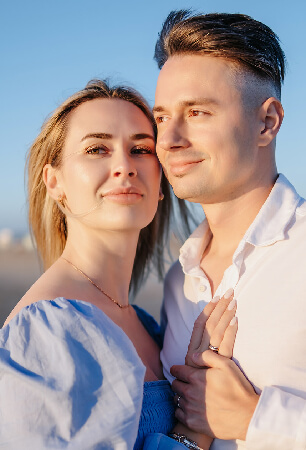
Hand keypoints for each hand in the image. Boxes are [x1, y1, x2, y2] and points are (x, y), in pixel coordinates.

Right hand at [170, 291, 237, 446]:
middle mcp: (196, 354)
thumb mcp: (195, 370)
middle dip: (219, 306)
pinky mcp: (218, 367)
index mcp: (190, 352)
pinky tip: (236, 320)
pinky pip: (225, 345)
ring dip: (226, 314)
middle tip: (229, 291)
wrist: (199, 413)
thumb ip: (198, 355)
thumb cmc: (197, 391)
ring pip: (217, 331)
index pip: (199, 324)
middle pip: (209, 324)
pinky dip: (231, 331)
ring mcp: (207, 360)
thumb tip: (204, 338)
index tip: (216, 296)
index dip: (208, 309)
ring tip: (233, 301)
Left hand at [171, 351, 258, 440]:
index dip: (177, 369)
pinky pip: (178, 413)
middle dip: (180, 382)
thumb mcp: (227, 365)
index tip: (181, 371)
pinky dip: (182, 410)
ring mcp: (190, 409)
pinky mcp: (192, 422)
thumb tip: (192, 355)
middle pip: (174, 384)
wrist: (247, 416)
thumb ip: (207, 356)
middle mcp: (190, 393)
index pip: (176, 371)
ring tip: (191, 396)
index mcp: (196, 378)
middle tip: (188, 383)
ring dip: (181, 396)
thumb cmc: (238, 388)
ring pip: (176, 398)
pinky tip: (192, 408)